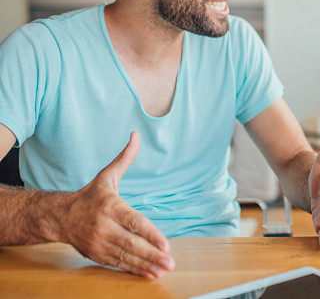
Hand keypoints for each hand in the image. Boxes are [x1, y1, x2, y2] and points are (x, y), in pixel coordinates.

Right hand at [59, 132, 173, 277]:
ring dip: (146, 265)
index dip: (150, 234)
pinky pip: (117, 263)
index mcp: (110, 207)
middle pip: (131, 243)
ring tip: (164, 270)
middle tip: (170, 262)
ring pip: (125, 256)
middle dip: (152, 254)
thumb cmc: (90, 196)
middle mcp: (104, 227)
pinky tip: (149, 274)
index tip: (166, 244)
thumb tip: (136, 135)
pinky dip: (134, 270)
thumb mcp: (107, 176)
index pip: (134, 222)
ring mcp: (99, 243)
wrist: (58, 216)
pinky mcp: (96, 254)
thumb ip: (124, 158)